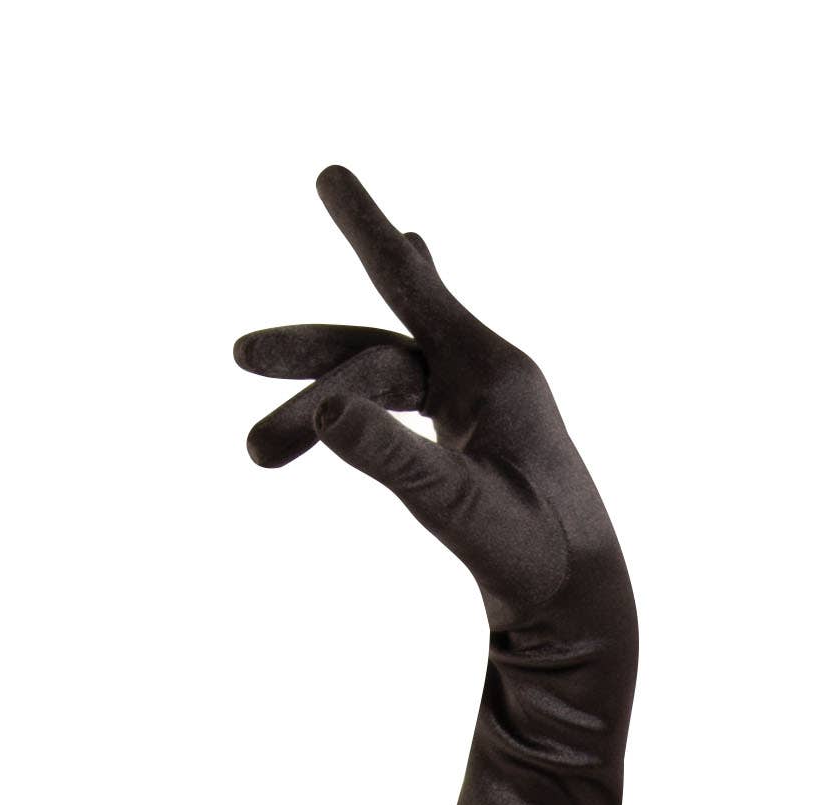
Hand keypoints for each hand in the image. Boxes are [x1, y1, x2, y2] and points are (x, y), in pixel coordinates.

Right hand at [234, 164, 627, 674]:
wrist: (585, 611)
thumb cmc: (537, 563)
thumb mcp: (459, 513)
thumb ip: (395, 461)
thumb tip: (323, 408)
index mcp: (491, 373)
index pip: (409, 285)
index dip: (365, 230)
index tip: (326, 173)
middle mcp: (488, 377)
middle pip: (378, 349)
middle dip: (307, 357)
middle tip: (238, 353)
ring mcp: (483, 407)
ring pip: (383, 384)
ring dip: (321, 409)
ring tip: (258, 451)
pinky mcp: (476, 439)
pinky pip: (413, 390)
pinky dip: (376, 374)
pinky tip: (359, 365)